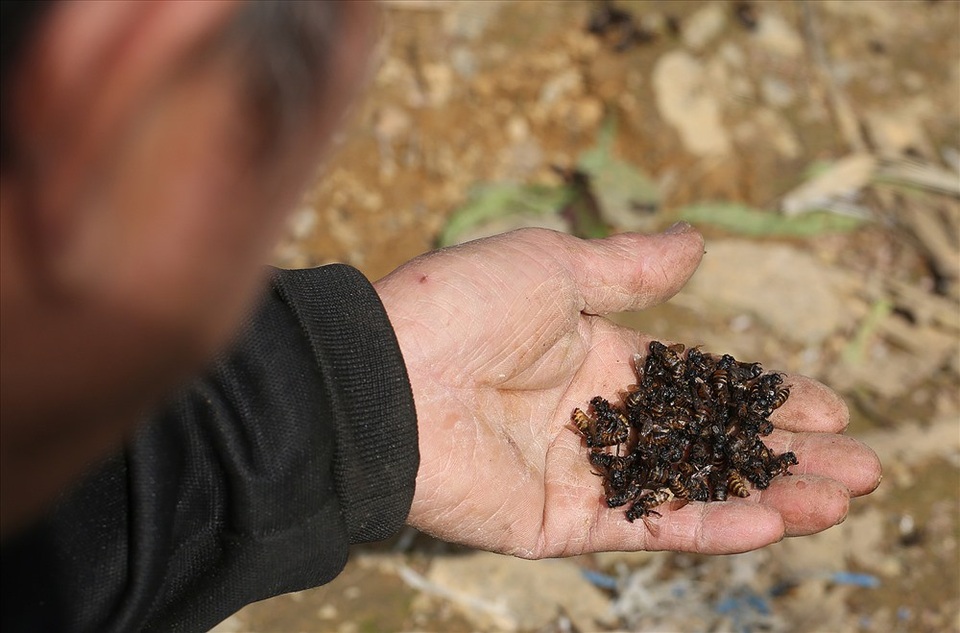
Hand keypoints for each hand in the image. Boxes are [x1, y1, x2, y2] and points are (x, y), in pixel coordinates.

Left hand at [375, 226, 881, 557]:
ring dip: (767, 494)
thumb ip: (627, 269)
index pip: (695, 382)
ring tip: (842, 496)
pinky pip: (643, 529)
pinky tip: (772, 520)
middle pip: (705, 442)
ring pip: (688, 491)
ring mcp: (576, 473)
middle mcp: (591, 417)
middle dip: (782, 452)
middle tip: (858, 462)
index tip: (825, 403)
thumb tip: (696, 246)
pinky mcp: (554, 522)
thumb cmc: (459, 307)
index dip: (760, 394)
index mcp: (592, 354)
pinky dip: (709, 526)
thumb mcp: (552, 267)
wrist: (382, 376)